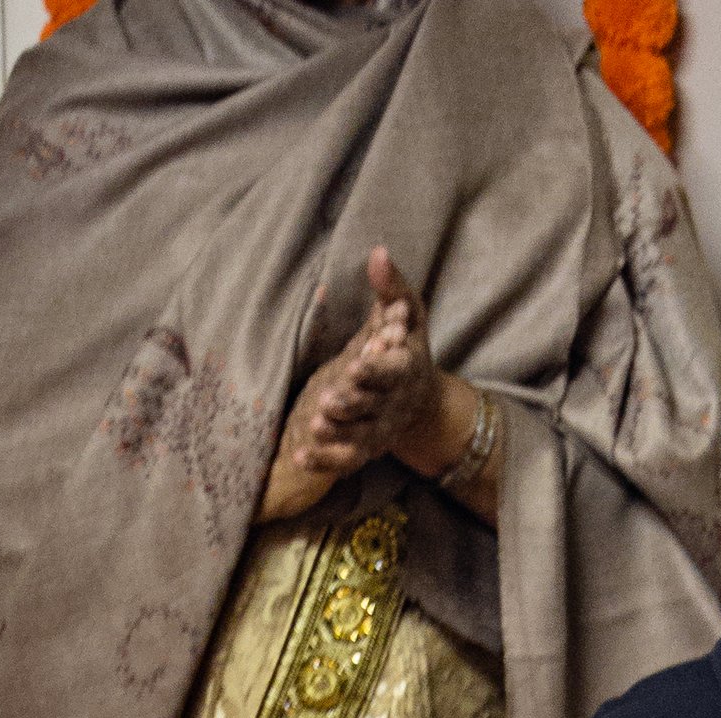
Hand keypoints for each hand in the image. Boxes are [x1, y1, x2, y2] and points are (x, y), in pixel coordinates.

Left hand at [260, 245, 485, 520]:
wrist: (421, 404)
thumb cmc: (408, 348)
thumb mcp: (408, 314)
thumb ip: (391, 287)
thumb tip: (377, 252)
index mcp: (405, 370)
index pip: (391, 373)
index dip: (375, 372)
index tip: (356, 366)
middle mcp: (392, 405)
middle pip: (371, 407)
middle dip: (350, 405)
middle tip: (326, 400)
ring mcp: (378, 431)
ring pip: (357, 437)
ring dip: (336, 435)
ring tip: (314, 427)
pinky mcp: (363, 449)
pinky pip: (343, 460)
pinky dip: (323, 460)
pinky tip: (299, 456)